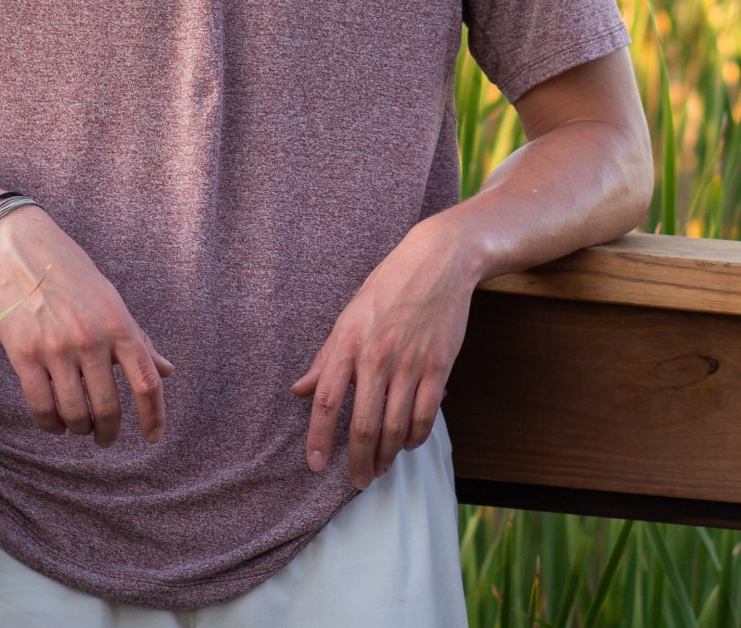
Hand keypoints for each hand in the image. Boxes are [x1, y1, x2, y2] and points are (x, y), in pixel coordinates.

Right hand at [0, 207, 174, 446]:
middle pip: (108, 407)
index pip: (147, 380)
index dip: (154, 416)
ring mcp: (57, 349)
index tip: (154, 438)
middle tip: (105, 438)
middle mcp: (92, 339)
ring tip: (79, 427)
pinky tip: (55, 423)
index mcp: (119, 324)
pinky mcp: (24, 357)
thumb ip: (138, 340)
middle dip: (108, 431)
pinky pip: (41, 408)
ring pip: (74, 413)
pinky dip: (51, 425)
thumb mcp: (112, 300)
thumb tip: (167, 370)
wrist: (23, 250)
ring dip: (79, 428)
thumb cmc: (72, 274)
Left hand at [290, 214, 475, 489]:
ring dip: (386, 456)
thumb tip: (300, 390)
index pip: (326, 401)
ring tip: (379, 469)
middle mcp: (378, 355)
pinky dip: (416, 437)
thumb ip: (326, 356)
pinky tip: (407, 444)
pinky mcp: (439, 365)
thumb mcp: (351, 313)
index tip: (316, 464)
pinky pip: (425, 415)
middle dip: (358, 461)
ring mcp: (411, 362)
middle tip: (356, 481)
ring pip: (395, 427)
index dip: (318, 438)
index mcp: (350, 341)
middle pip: (362, 424)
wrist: (440, 260)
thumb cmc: (391, 284)